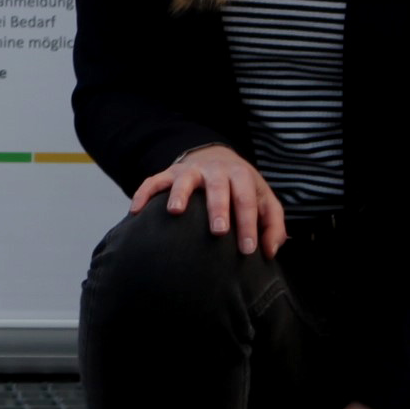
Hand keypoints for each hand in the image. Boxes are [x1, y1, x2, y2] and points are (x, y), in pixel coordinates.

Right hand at [128, 143, 286, 258]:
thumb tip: (270, 250)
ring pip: (184, 180)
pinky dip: (144, 193)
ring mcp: (189, 171)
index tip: (248, 250)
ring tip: (175, 212)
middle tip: (219, 231)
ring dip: (179, 194)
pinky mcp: (169, 173)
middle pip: (217, 188)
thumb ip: (273, 225)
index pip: (246, 200)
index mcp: (240, 176)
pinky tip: (136, 211)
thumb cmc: (243, 189)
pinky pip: (154, 181)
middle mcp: (215, 170)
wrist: (217, 158)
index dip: (249, 225)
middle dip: (218, 208)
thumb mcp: (265, 201)